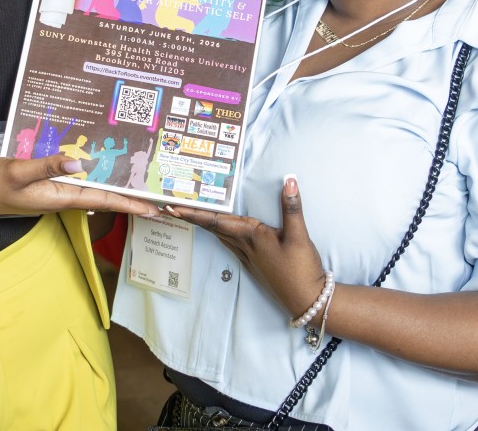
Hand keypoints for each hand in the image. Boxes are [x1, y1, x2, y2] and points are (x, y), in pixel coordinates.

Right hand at [0, 153, 159, 218]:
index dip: (131, 203)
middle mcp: (65, 198)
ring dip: (118, 191)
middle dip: (132, 200)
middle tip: (160, 200)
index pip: (104, 200)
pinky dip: (98, 181)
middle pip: (106, 200)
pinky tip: (104, 173)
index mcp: (62, 197)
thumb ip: (47, 166)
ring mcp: (58, 194)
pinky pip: (82, 185)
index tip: (155, 208)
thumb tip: (79, 164)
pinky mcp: (51, 188)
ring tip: (141, 187)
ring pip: (95, 192)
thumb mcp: (18, 171)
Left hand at [168, 175, 326, 318]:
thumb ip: (292, 207)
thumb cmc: (301, 268)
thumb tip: (289, 180)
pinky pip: (229, 243)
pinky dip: (218, 232)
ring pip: (219, 235)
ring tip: (190, 213)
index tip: (173, 208)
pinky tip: (218, 231)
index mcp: (251, 236)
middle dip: (191, 217)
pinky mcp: (253, 263)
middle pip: (212, 227)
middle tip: (171, 206)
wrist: (306, 299)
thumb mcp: (299, 236)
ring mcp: (247, 256)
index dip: (193, 213)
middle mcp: (244, 246)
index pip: (216, 220)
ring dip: (203, 224)